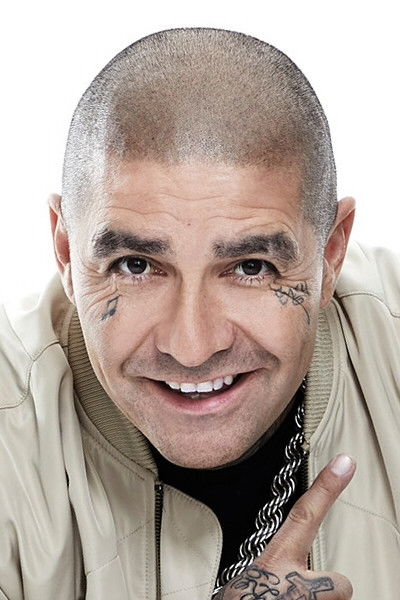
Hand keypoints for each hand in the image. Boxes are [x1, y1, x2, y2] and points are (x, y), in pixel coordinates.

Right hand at [214, 454, 355, 598]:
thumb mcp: (247, 586)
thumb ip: (269, 576)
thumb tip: (284, 578)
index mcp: (275, 564)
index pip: (304, 516)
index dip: (326, 487)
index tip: (345, 463)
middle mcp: (296, 581)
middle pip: (340, 584)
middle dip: (328, 594)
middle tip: (299, 599)